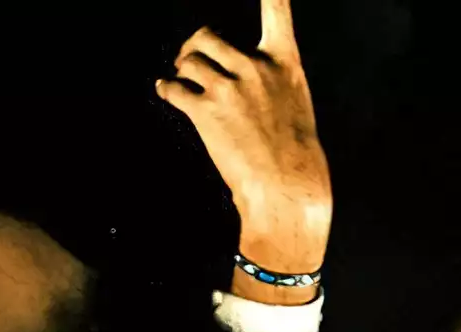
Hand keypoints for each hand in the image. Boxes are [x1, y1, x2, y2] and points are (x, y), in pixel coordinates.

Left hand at [157, 0, 331, 279]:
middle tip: (188, 60)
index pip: (277, 10)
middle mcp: (255, 66)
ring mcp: (229, 87)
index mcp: (284, 61)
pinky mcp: (206, 111)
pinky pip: (175, 89)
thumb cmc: (294, 153)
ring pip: (189, 61)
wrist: (287, 186)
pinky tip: (166, 91)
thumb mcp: (295, 102)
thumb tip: (235, 78)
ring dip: (181, 70)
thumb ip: (271, 79)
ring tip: (181, 81)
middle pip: (207, 36)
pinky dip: (167, 89)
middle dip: (193, 47)